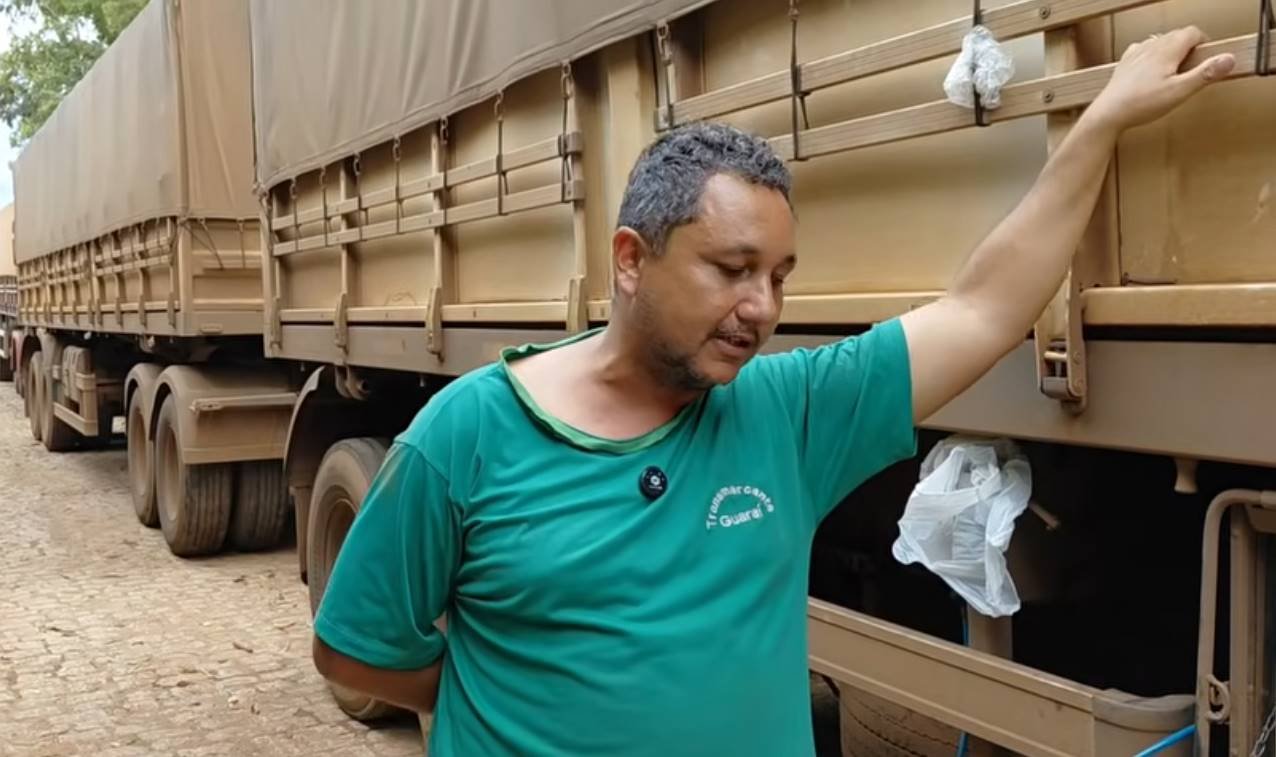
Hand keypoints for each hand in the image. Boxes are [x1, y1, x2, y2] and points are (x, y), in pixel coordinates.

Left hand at [1085, 26, 1234, 134]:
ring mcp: (1135, 54)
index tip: (1207, 56)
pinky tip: (1152, 71)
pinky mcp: (1124, 64)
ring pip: (1159, 41)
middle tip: (1194, 66)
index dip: (1203, 42)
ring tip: (1175, 70)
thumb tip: (1228, 59)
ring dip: (1171, 50)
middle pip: (1176, 35)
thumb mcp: (1180, 91)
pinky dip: (1152, 56)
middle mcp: (1150, 46)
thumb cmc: (1142, 103)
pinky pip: (1142, 51)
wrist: (1108, 113)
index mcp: (1167, 49)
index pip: (1192, 32)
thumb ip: (1205, 74)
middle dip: (1189, 46)